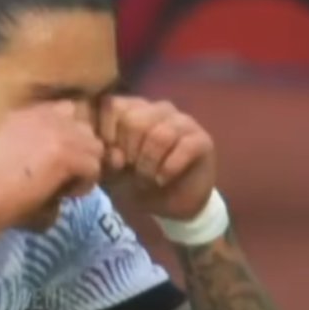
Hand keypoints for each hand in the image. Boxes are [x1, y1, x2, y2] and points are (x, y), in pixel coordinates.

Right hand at [0, 101, 103, 232]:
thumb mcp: (11, 149)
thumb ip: (36, 142)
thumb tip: (66, 156)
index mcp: (28, 112)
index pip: (68, 111)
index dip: (70, 136)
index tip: (58, 160)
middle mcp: (44, 115)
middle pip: (85, 128)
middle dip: (80, 152)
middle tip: (64, 176)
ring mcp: (57, 131)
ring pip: (95, 148)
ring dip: (85, 168)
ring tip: (66, 186)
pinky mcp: (66, 153)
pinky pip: (94, 167)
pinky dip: (84, 184)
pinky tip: (64, 195)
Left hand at [97, 97, 216, 220]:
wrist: (169, 204)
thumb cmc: (136, 181)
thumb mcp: (112, 172)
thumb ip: (107, 158)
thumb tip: (115, 155)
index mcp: (132, 109)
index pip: (112, 105)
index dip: (106, 134)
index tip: (111, 158)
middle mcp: (157, 109)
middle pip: (134, 120)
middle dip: (129, 153)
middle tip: (132, 172)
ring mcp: (182, 121)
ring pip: (159, 135)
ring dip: (148, 165)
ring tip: (146, 180)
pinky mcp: (201, 139)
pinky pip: (183, 147)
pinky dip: (168, 169)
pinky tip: (162, 180)